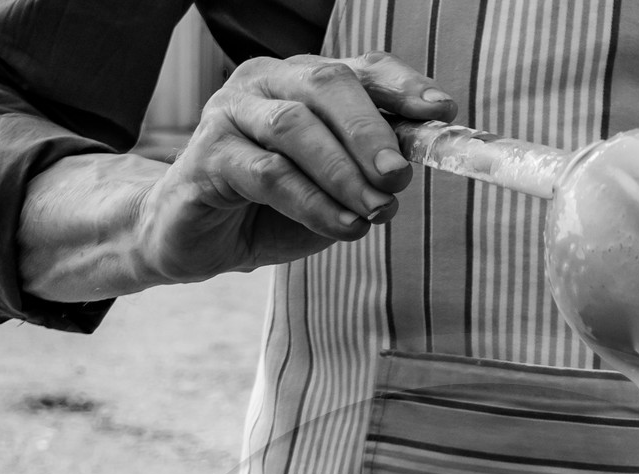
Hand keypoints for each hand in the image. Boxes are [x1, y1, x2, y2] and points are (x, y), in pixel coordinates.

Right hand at [138, 52, 455, 280]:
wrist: (198, 239)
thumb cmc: (269, 208)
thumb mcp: (332, 190)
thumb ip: (366, 173)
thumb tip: (406, 170)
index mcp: (302, 81)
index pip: (359, 69)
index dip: (402, 86)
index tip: (441, 112)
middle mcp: (265, 82)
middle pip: (327, 85)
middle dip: (371, 133)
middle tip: (399, 178)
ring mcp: (231, 112)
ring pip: (296, 126)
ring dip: (344, 173)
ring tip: (375, 211)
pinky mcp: (208, 154)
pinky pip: (269, 173)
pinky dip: (313, 202)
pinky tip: (344, 227)